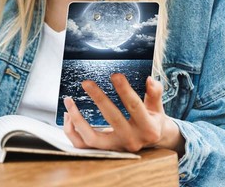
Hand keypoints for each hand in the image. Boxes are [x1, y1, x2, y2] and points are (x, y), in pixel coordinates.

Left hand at [63, 74, 184, 155]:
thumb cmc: (151, 119)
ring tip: (68, 100)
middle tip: (86, 82)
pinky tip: (67, 114)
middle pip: (113, 119)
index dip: (125, 91)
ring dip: (78, 119)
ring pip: (93, 138)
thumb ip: (154, 93)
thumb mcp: (156, 107)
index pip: (135, 106)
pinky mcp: (104, 150)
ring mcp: (116, 147)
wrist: (152, 142)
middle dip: (99, 99)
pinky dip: (72, 132)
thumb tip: (150, 80)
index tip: (115, 75)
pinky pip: (83, 145)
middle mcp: (132, 140)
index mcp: (148, 128)